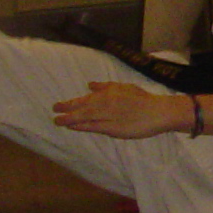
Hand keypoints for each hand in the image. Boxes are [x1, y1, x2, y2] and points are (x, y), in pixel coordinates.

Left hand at [53, 83, 182, 138]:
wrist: (159, 112)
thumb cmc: (144, 100)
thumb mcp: (125, 88)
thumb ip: (106, 86)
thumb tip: (90, 85)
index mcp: (109, 93)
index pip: (86, 98)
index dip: (71, 102)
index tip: (58, 105)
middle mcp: (106, 102)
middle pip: (82, 106)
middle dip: (66, 108)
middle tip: (54, 111)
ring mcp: (108, 115)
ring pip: (85, 116)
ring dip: (70, 119)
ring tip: (58, 121)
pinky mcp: (113, 127)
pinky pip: (93, 126)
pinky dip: (81, 126)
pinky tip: (72, 127)